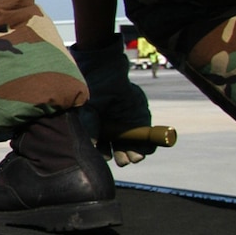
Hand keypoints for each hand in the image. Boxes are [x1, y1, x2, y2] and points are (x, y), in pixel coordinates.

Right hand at [71, 35, 154, 165]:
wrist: (107, 74)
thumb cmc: (93, 92)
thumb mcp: (88, 111)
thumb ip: (90, 128)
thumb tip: (90, 147)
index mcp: (100, 132)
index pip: (104, 150)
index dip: (105, 155)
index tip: (106, 156)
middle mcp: (114, 132)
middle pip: (120, 152)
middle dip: (122, 158)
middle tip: (123, 160)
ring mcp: (129, 127)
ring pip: (133, 149)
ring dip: (134, 156)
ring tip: (134, 157)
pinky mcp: (142, 121)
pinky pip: (147, 140)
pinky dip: (147, 146)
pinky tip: (143, 149)